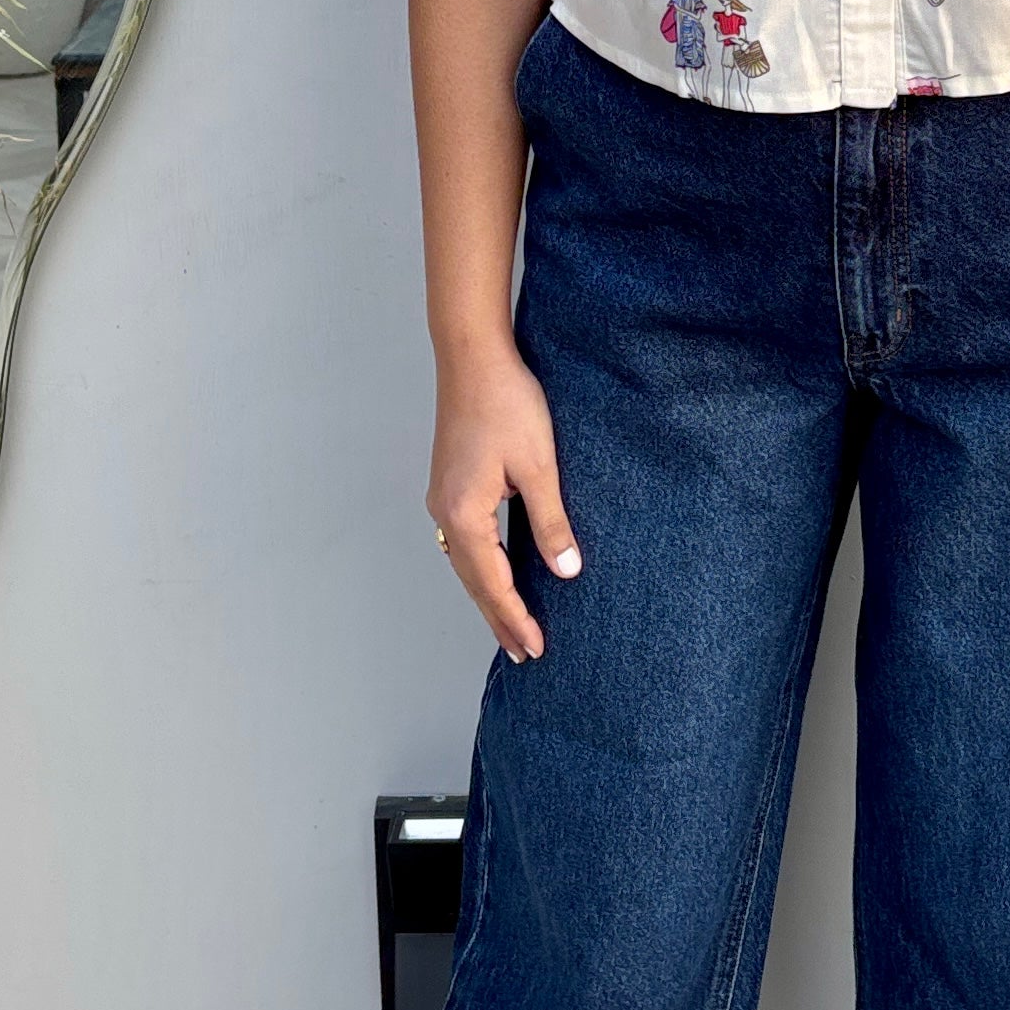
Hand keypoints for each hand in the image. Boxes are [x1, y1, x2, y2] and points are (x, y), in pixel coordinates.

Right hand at [427, 344, 580, 661]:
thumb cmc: (507, 402)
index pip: (492, 583)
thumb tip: (566, 570)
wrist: (473, 356)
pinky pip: (465, 541)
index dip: (515, 618)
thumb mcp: (538, 466)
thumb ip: (550, 522)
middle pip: (473, 581)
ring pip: (466, 563)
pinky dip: (482, 568)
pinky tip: (497, 573)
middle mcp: (445, 512)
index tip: (535, 649)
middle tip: (524, 653)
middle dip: (499, 618)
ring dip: (489, 595)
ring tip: (512, 625)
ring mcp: (443, 498)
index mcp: (464, 514)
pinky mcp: (450, 484)